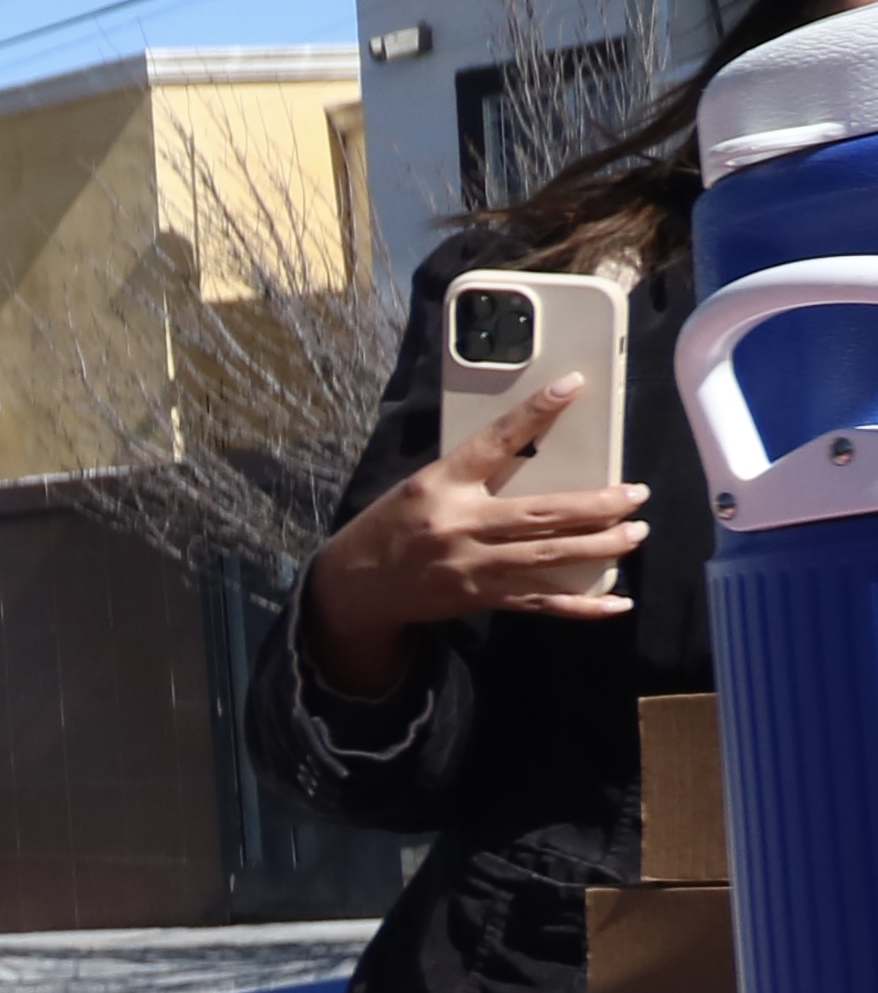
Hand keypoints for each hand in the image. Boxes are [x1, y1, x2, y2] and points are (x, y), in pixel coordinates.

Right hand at [302, 371, 647, 693]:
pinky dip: (582, 605)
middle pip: (540, 513)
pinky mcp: (479, 598)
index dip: (534, 413)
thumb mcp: (422, 487)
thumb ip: (471, 474)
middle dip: (596, 505)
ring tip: (636, 533)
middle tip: (637, 494)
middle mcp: (459, 525)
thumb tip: (534, 454)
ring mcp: (471, 566)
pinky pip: (540, 602)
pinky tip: (617, 602)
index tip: (572, 386)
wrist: (355, 585)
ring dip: (599, 546)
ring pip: (548, 557)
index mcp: (441, 485)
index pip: (495, 442)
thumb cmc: (393, 526)